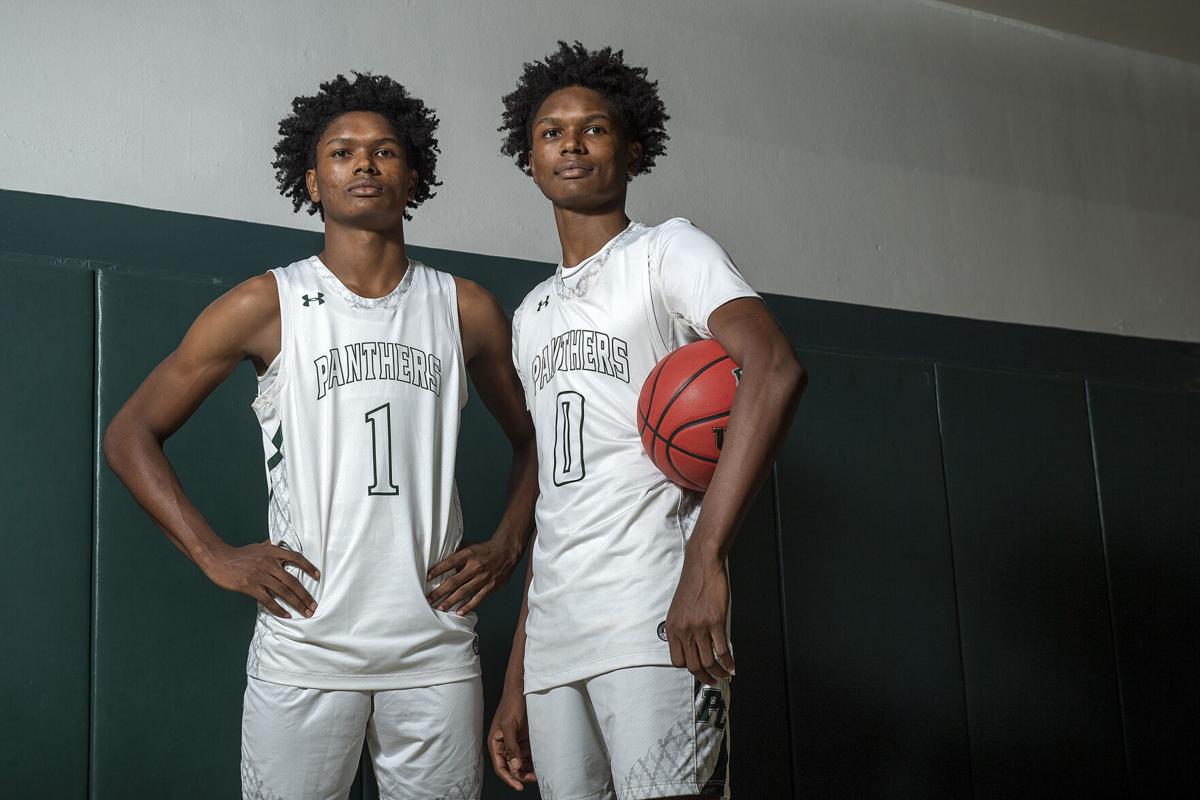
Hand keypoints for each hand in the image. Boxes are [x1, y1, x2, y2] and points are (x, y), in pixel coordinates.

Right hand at [202, 540, 318, 618]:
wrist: (217, 558)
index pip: (296, 558)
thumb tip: (276, 541)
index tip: (318, 576)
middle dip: (305, 595)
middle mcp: (268, 563)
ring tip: (306, 612)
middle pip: (292, 581)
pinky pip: (267, 600)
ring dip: (296, 604)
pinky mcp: (249, 586)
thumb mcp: (258, 546)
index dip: (309, 567)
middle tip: (314, 605)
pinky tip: (286, 615)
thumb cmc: (239, 554)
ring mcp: (259, 575)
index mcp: (272, 552)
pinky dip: (278, 609)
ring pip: (283, 592)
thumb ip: (269, 546)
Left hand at [427, 537, 520, 614]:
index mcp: (469, 554)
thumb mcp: (469, 545)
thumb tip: (439, 555)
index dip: (438, 570)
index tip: (427, 577)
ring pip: (464, 592)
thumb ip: (456, 551)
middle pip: (454, 581)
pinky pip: (478, 598)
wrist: (507, 551)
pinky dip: (468, 606)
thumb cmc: (485, 548)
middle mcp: (475, 566)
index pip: (450, 562)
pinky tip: (459, 612)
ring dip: (450, 601)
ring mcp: (484, 578)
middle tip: (428, 599)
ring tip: (439, 608)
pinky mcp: (491, 586)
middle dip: (440, 591)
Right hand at [488, 687, 535, 789]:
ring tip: (539, 774)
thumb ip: (511, 746)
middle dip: (521, 775)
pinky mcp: (524, 740)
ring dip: (528, 770)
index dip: (509, 778)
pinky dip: (533, 761)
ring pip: (520, 763)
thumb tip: (514, 766)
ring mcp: (514, 743)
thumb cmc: (511, 704)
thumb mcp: (509, 726)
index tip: (519, 786)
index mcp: (495, 744)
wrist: (521, 690)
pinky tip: (540, 765)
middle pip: (511, 767)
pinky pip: (528, 755)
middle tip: (534, 778)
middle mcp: (504, 746)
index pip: (500, 767)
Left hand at [665, 556, 734, 684]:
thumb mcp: (679, 609)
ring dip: (718, 672)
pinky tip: (732, 664)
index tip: (698, 672)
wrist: (702, 566)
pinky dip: (728, 662)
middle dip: (705, 677)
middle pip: (693, 665)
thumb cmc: (693, 585)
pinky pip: (722, 650)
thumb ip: (683, 628)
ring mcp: (700, 627)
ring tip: (725, 675)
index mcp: (673, 628)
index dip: (689, 669)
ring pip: (708, 661)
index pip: (677, 660)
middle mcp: (684, 630)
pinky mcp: (715, 622)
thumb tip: (691, 645)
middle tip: (713, 681)